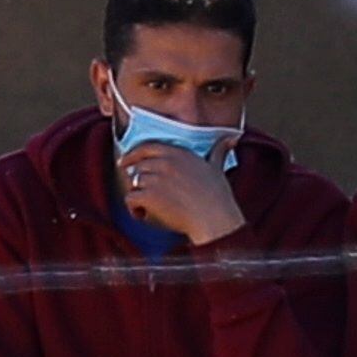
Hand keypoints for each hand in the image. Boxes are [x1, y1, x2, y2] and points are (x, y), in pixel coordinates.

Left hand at [119, 143, 245, 246]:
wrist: (214, 218)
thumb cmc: (217, 196)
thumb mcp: (217, 167)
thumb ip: (219, 151)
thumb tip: (231, 138)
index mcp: (178, 153)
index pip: (147, 147)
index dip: (133, 154)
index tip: (125, 161)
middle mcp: (164, 162)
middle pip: (139, 167)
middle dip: (138, 180)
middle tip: (143, 192)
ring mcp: (155, 178)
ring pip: (134, 183)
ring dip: (138, 196)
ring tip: (148, 207)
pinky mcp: (149, 195)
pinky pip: (131, 199)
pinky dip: (134, 209)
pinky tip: (144, 215)